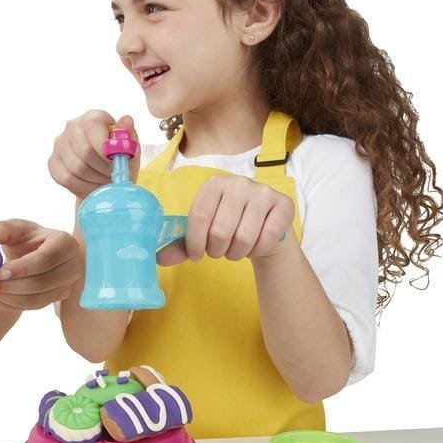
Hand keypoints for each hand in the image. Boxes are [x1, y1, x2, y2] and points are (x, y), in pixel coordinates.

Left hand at [0, 219, 81, 309]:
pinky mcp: (56, 299)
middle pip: (41, 283)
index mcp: (65, 243)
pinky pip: (31, 306)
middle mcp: (72, 266)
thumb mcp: (14, 228)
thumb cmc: (27, 238)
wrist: (35, 253)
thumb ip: (0, 229)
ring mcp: (66, 285)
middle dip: (10, 285)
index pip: (45, 259)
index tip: (0, 272)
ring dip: (7, 297)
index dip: (22, 268)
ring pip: (35, 299)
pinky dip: (9, 304)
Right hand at [48, 110, 138, 198]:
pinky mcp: (53, 162)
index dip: (104, 146)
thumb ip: (128, 134)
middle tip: (114, 174)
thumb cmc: (119, 159)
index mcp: (93, 117)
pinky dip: (84, 186)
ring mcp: (60, 144)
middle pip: (85, 150)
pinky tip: (93, 184)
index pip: (93, 125)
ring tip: (106, 180)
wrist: (106, 176)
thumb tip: (126, 121)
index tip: (115, 161)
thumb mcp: (130, 147)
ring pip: (77, 167)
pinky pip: (67, 178)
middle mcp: (72, 127)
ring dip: (96, 178)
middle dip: (103, 167)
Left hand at [156, 176, 293, 265]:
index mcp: (213, 185)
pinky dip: (258, 250)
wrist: (267, 227)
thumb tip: (158, 259)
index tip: (197, 256)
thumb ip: (182, 245)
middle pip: (220, 230)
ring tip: (236, 250)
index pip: (198, 217)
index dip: (194, 243)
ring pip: (244, 237)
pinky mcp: (284, 204)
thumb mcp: (204, 233)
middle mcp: (238, 183)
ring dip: (237, 253)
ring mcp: (263, 192)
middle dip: (217, 251)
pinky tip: (256, 247)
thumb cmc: (230, 227)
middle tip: (220, 252)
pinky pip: (267, 237)